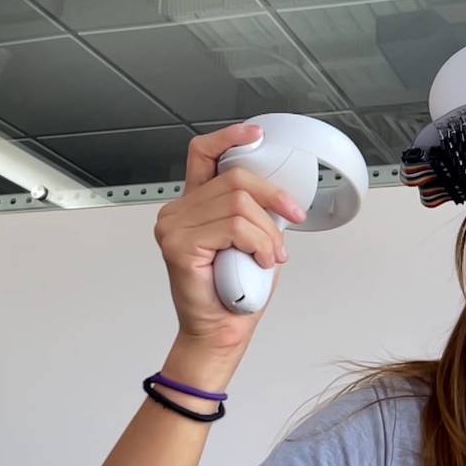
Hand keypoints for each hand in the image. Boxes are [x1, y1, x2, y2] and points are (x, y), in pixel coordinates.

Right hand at [154, 123, 305, 355]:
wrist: (221, 332)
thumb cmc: (236, 291)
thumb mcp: (252, 238)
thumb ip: (252, 210)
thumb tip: (277, 192)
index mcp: (194, 204)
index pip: (204, 154)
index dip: (231, 138)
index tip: (257, 134)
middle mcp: (178, 211)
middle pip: (236, 179)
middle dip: (273, 199)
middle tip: (292, 221)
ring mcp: (173, 226)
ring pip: (240, 205)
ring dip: (268, 232)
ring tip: (270, 255)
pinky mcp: (179, 245)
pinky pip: (235, 228)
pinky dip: (258, 243)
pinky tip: (259, 260)